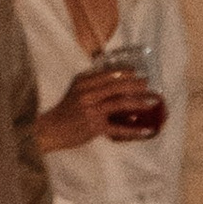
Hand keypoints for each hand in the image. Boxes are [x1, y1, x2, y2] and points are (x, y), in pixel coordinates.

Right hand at [36, 65, 152, 152]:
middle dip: (136, 85)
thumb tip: (116, 78)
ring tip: (152, 101)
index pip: (108, 74)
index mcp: (83, 82)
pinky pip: (118, 128)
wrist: (50, 130)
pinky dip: (133, 130)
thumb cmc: (65, 111)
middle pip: (117, 86)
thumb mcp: (75, 90)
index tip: (136, 72)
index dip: (124, 72)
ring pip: (120, 103)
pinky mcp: (94, 127)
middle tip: (148, 85)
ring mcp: (91, 110)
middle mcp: (88, 94)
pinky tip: (145, 130)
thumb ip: (92, 83)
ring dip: (139, 102)